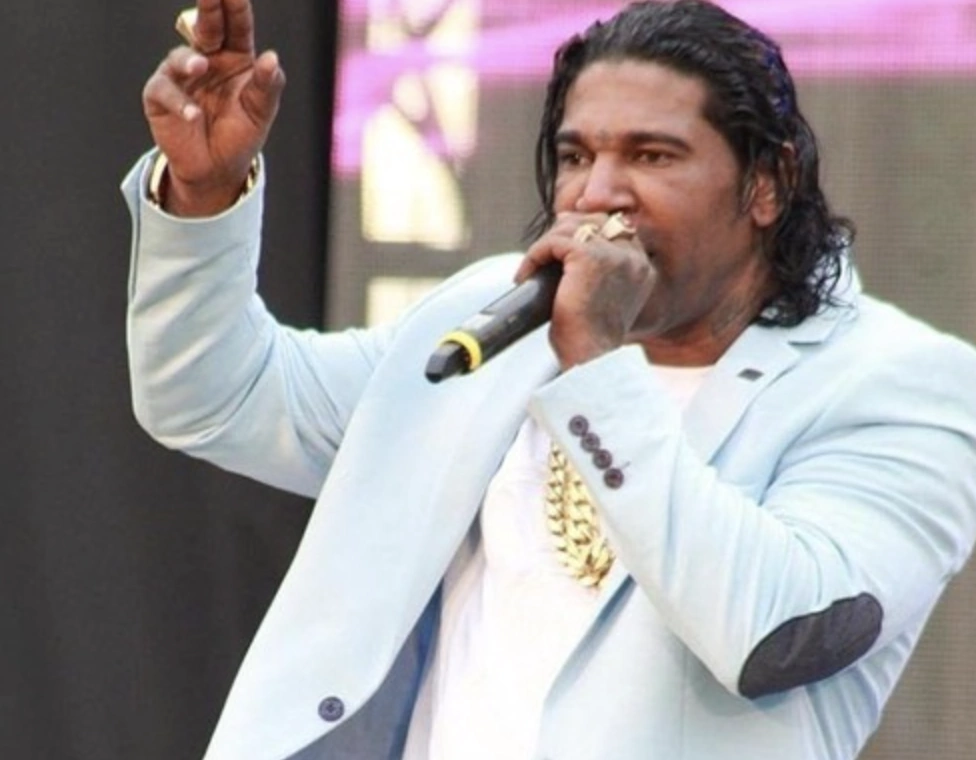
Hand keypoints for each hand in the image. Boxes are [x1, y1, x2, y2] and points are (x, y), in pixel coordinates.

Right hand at [142, 0, 285, 215]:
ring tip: (200, 66)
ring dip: (188, 60)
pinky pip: (166, 92)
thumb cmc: (240, 135)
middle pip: (207, 27)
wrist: (217, 169)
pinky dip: (180, 103)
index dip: (236, 5)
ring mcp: (181, 75)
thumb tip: (271, 58)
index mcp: (235, 56)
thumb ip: (267, 86)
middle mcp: (207, 58)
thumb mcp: (260, 112)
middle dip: (208, 7)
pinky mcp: (160, 96)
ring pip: (181, 57)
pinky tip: (194, 114)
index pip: (237, 25)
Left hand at [516, 213, 654, 368]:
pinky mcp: (589, 257)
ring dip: (546, 245)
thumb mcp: (599, 294)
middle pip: (592, 220)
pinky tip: (526, 275)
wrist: (587, 360)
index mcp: (642, 267)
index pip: (613, 226)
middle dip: (563, 232)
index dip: (583, 232)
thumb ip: (594, 260)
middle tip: (542, 256)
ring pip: (571, 227)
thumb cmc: (589, 338)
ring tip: (532, 269)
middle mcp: (634, 257)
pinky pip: (553, 241)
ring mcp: (614, 255)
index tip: (560, 248)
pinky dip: (534, 255)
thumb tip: (566, 218)